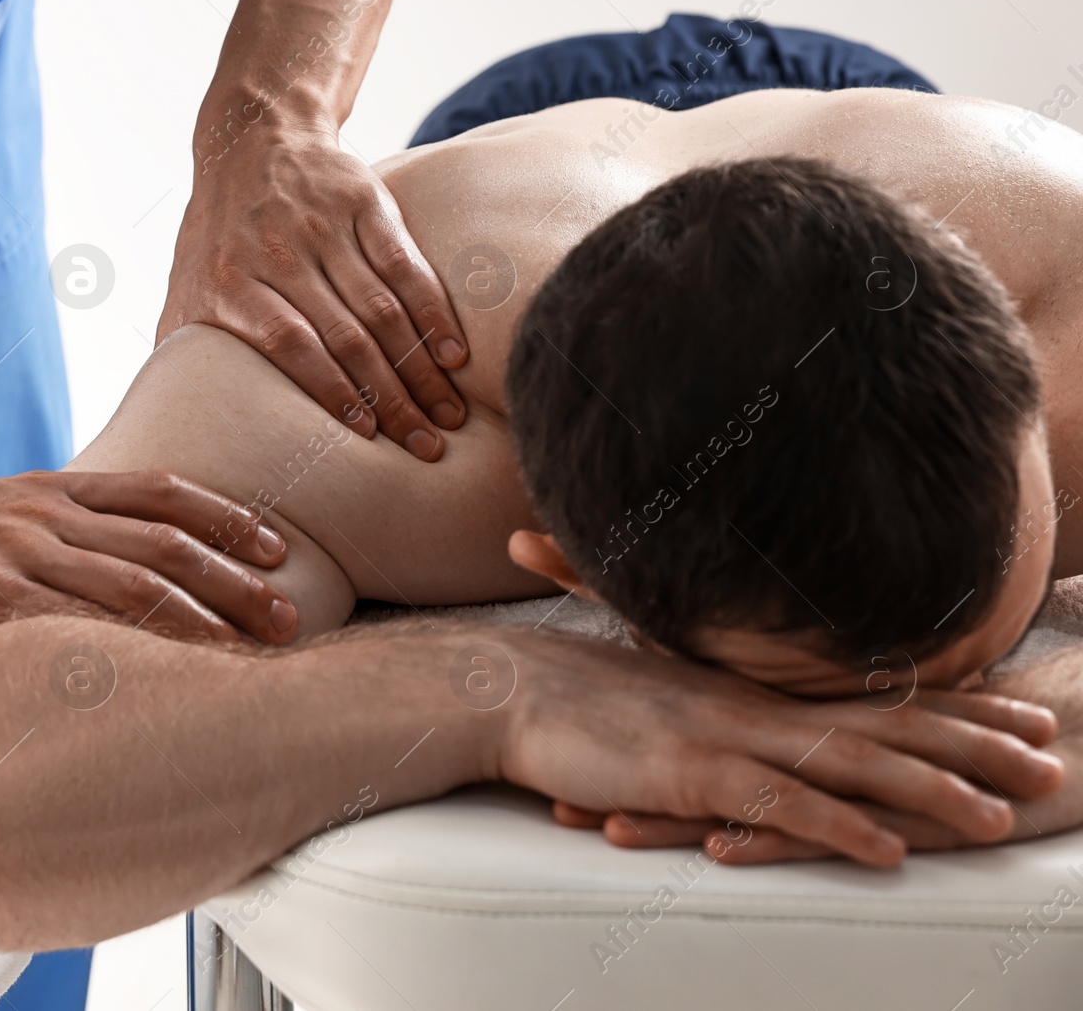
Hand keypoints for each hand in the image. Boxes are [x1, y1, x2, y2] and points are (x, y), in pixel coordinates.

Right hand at [0, 469, 297, 653]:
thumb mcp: (0, 514)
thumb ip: (58, 532)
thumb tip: (117, 569)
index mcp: (55, 492)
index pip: (161, 494)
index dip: (226, 518)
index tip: (277, 546)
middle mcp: (48, 515)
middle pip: (167, 543)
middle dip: (238, 579)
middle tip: (290, 617)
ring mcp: (18, 553)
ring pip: (135, 582)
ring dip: (204, 617)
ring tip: (251, 650)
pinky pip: (70, 623)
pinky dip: (126, 648)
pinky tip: (163, 677)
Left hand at [162, 122, 468, 461]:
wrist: (251, 142)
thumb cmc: (219, 237)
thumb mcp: (185, 287)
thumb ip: (182, 350)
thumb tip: (171, 425)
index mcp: (230, 281)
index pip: (287, 342)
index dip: (328, 388)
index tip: (364, 432)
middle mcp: (278, 252)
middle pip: (344, 335)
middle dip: (390, 396)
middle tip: (423, 446)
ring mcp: (323, 225)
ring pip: (382, 307)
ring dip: (420, 366)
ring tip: (447, 414)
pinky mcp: (364, 202)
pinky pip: (406, 266)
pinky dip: (434, 312)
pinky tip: (454, 355)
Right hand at [498, 635, 1064, 866]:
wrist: (508, 686)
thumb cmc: (573, 701)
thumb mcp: (658, 703)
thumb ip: (710, 715)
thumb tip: (740, 735)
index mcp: (753, 693)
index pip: (870, 697)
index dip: (949, 704)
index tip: (1017, 709)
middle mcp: (754, 708)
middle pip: (883, 724)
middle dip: (973, 742)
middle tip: (1049, 755)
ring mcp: (725, 736)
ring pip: (847, 764)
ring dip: (929, 790)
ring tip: (1000, 816)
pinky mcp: (688, 771)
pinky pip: (776, 802)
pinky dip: (837, 826)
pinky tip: (888, 852)